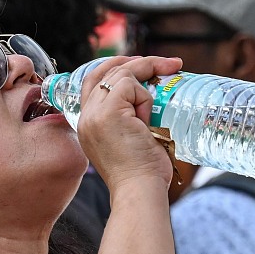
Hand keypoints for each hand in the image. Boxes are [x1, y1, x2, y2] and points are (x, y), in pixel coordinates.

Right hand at [75, 55, 181, 191]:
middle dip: (138, 63)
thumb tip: (149, 100)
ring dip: (147, 82)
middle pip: (106, 71)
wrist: (138, 190)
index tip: (141, 67)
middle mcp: (86, 116)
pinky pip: (130, 85)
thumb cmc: (143, 173)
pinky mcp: (108, 113)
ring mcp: (94, 113)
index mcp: (88, 123)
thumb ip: (130, 119)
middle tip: (168, 64)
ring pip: (121, 75)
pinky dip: (145, 98)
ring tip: (160, 106)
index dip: (115, 68)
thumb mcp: (131, 139)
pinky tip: (148, 120)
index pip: (93, 82)